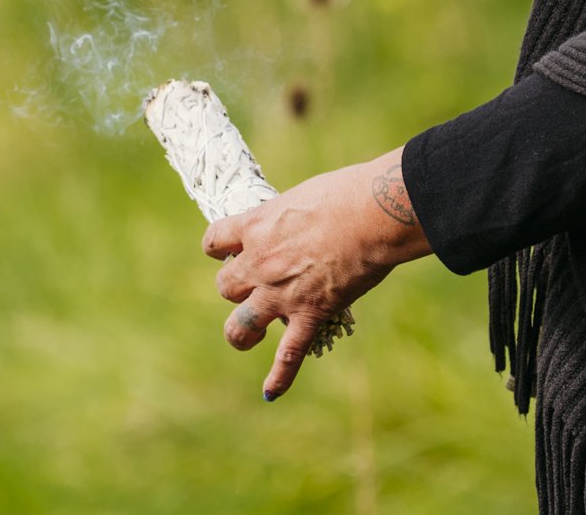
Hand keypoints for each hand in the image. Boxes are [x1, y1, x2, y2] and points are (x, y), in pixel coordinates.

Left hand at [202, 147, 429, 399]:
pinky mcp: (308, 315)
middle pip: (225, 286)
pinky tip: (269, 392)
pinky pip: (288, 355)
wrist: (371, 215)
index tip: (228, 249)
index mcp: (254, 226)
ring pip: (240, 324)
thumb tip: (301, 220)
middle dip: (236, 288)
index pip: (214, 241)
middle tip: (255, 285)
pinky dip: (279, 376)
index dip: (219, 248)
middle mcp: (258, 263)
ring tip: (249, 334)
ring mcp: (280, 293)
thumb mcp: (304, 196)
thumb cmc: (346, 194)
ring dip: (241, 331)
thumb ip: (292, 217)